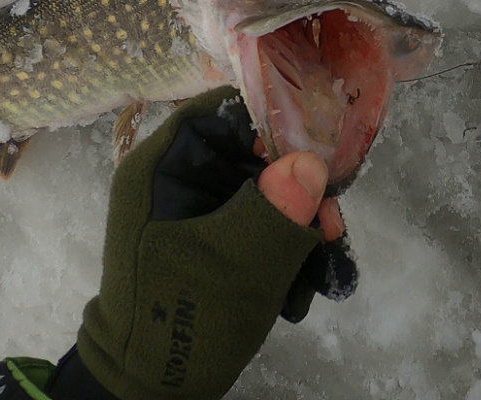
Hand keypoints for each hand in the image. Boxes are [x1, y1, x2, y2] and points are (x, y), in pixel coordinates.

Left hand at [58, 87, 356, 399]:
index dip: (271, 119)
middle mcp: (174, 177)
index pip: (220, 110)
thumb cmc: (184, 317)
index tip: (317, 143)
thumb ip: (276, 208)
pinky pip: (256, 223)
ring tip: (323, 255)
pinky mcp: (209, 241)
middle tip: (331, 219)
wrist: (149, 390)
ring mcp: (192, 211)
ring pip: (261, 190)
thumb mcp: (237, 262)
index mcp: (161, 166)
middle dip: (297, 185)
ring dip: (296, 222)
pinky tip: (302, 278)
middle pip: (250, 153)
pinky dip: (282, 245)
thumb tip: (311, 162)